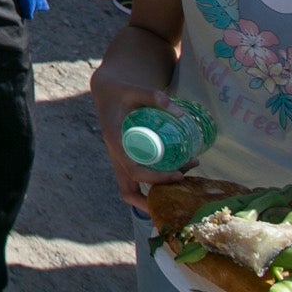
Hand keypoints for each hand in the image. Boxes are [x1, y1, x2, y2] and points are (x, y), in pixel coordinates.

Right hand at [90, 71, 185, 210]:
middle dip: (151, 202)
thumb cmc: (119, 91)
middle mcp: (116, 155)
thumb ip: (153, 96)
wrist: (106, 92)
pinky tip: (177, 173)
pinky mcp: (127, 159)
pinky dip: (154, 184)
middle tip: (181, 195)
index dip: (155, 177)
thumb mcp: (133, 88)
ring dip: (155, 194)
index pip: (132, 170)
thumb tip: (180, 113)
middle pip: (128, 191)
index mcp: (114, 140)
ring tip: (184, 177)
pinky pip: (138, 180)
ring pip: (132, 190)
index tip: (179, 175)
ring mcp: (120, 159)